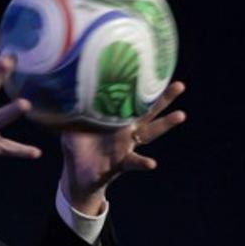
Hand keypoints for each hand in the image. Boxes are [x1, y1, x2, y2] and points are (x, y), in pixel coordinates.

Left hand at [60, 82, 187, 214]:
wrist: (76, 175)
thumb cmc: (77, 146)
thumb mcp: (72, 126)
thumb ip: (72, 111)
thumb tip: (63, 91)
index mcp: (116, 119)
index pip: (131, 99)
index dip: (141, 87)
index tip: (154, 70)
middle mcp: (126, 131)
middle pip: (149, 111)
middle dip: (164, 98)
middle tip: (180, 85)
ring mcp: (127, 146)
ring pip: (150, 133)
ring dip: (165, 124)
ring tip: (181, 115)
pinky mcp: (121, 163)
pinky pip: (134, 162)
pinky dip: (143, 162)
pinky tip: (152, 163)